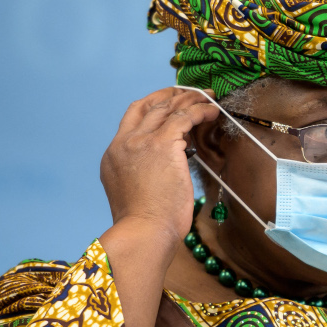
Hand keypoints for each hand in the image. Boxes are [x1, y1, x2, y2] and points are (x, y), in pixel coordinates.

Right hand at [100, 87, 219, 243]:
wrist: (144, 232)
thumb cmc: (146, 224)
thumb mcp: (135, 191)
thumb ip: (144, 170)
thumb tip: (169, 160)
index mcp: (114, 154)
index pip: (133, 117)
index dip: (154, 104)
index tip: (171, 101)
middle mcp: (124, 143)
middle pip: (150, 106)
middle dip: (173, 95)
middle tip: (192, 93)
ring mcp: (141, 142)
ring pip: (167, 107)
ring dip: (190, 99)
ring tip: (209, 98)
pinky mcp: (161, 145)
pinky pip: (184, 117)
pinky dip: (200, 111)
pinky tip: (212, 111)